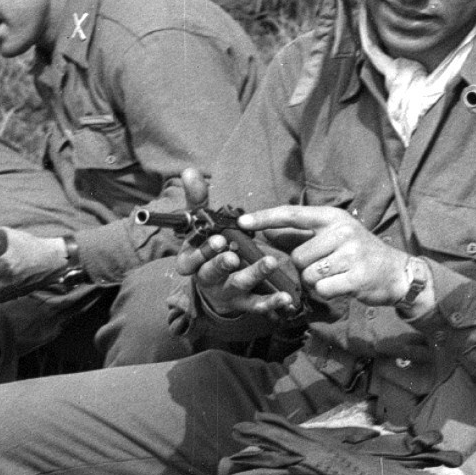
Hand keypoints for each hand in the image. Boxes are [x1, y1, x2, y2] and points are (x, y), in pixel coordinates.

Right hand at [170, 167, 300, 324]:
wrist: (214, 288)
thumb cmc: (208, 247)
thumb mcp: (199, 225)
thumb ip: (197, 199)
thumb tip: (189, 170)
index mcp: (192, 261)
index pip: (191, 260)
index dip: (202, 253)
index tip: (218, 241)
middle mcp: (207, 278)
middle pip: (212, 273)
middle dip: (222, 264)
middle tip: (235, 256)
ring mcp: (226, 292)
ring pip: (238, 285)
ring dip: (254, 274)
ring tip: (270, 262)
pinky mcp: (244, 303)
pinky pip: (257, 304)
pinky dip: (271, 302)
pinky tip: (286, 297)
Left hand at [241, 205, 413, 309]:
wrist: (395, 272)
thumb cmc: (357, 254)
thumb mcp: (332, 237)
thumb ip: (299, 236)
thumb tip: (266, 233)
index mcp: (333, 217)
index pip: (292, 214)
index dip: (265, 217)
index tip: (242, 222)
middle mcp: (342, 230)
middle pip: (298, 255)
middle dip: (305, 267)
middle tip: (326, 267)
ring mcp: (352, 252)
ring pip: (309, 274)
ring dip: (316, 282)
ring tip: (335, 276)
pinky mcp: (358, 275)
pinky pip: (323, 288)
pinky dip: (327, 292)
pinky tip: (342, 286)